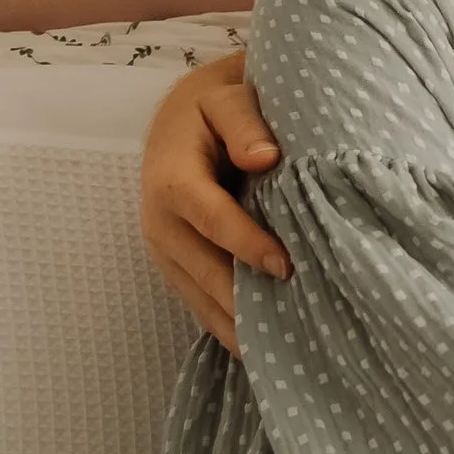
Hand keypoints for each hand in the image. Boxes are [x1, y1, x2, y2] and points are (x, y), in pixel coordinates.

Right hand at [138, 52, 287, 352]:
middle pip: (202, 270)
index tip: (285, 266)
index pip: (209, 217)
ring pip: (200, 297)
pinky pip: (200, 304)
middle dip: (243, 301)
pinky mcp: (175, 268)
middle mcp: (160, 222)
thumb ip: (244, 124)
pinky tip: (261, 350)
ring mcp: (164, 251)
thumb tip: (265, 157)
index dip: (245, 243)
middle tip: (293, 328)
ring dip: (237, 325)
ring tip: (282, 354)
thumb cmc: (214, 107)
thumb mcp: (226, 100)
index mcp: (172, 178)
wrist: (182, 120)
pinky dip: (228, 327)